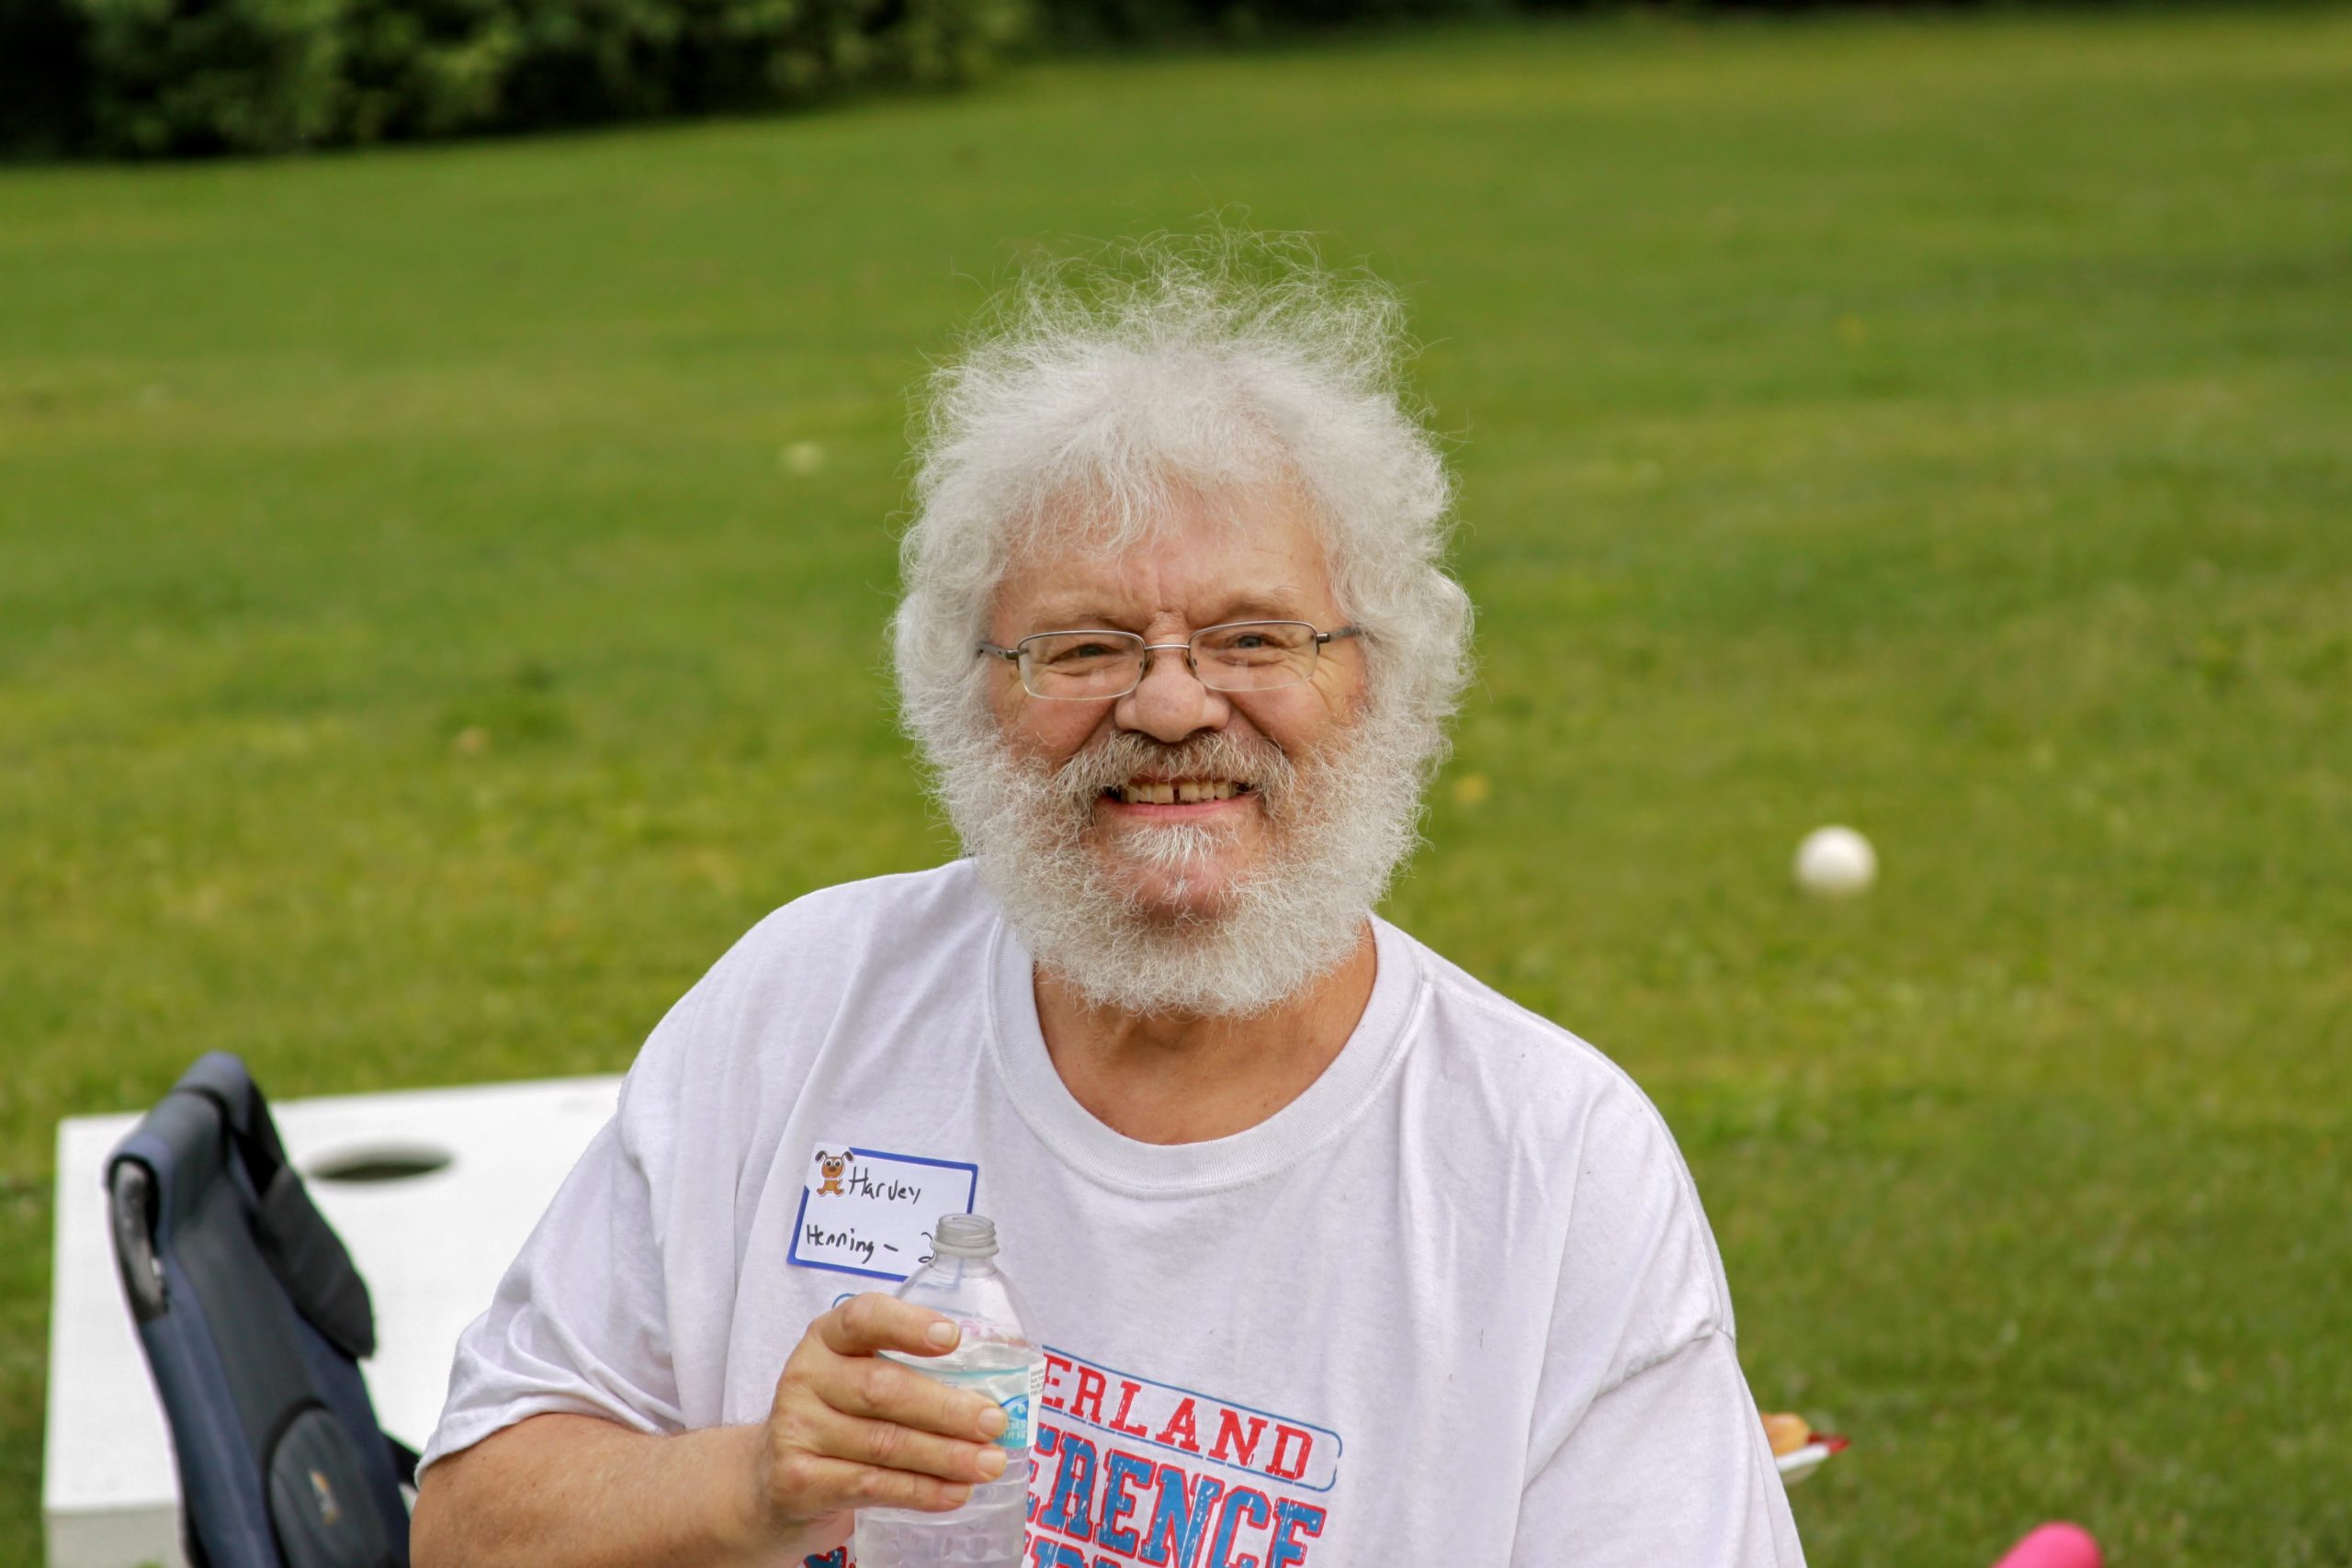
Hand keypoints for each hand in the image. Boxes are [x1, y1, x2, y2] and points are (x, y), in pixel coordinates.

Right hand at [748, 1293, 1012, 1552]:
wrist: (774, 1480)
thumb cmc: (840, 1418)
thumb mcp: (861, 1378)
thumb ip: (914, 1370)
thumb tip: (1002, 1380)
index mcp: (828, 1337)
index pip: (864, 1317)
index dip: (909, 1325)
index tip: (953, 1337)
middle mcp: (806, 1376)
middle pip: (882, 1389)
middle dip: (947, 1408)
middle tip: (994, 1422)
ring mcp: (796, 1429)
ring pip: (883, 1443)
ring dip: (945, 1456)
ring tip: (988, 1463)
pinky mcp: (797, 1480)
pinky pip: (870, 1485)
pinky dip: (919, 1491)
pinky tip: (954, 1492)